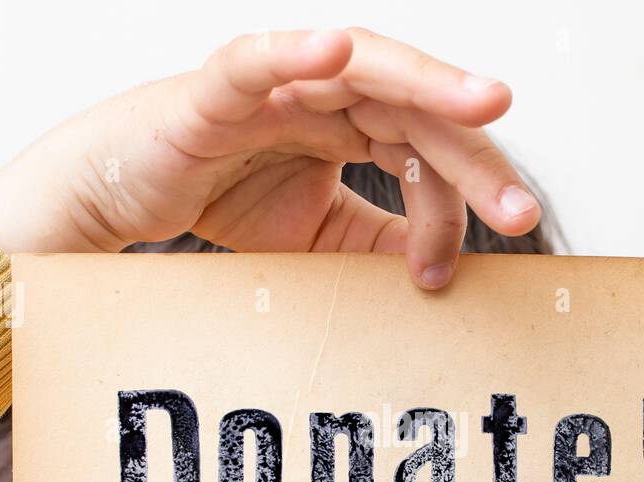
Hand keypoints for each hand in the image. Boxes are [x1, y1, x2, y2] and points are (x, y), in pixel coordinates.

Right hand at [0, 28, 540, 288]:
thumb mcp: (319, 237)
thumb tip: (441, 267)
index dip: (464, 195)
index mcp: (352, 124)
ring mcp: (276, 83)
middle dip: (474, 154)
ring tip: (483, 101)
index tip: (492, 245)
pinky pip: (257, 62)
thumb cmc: (219, 196)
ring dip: (425, 82)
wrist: (124, 197)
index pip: (427, 149)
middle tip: (520, 206)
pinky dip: (295, 53)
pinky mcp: (217, 89)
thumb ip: (377, 241)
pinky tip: (338, 52)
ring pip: (361, 69)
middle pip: (415, 108)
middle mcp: (324, 93)